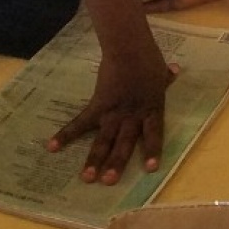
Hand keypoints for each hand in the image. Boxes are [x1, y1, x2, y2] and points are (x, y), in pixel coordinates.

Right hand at [48, 44, 172, 184]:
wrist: (128, 47)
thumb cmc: (147, 58)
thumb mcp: (161, 69)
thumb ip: (167, 76)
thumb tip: (176, 71)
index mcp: (151, 109)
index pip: (154, 134)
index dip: (151, 151)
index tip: (150, 170)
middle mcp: (132, 116)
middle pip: (124, 143)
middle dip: (116, 163)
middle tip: (108, 181)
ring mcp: (113, 112)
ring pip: (103, 140)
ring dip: (94, 159)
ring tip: (87, 177)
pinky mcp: (97, 106)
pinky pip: (80, 123)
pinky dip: (66, 134)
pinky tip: (52, 147)